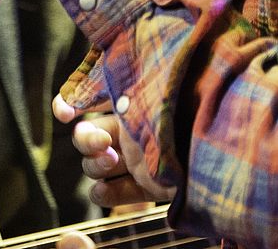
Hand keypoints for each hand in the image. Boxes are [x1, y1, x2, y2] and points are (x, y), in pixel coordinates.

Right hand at [54, 95, 175, 209]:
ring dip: (95, 165)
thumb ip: (103, 85)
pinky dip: (105, 193)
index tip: (65, 111)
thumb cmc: (175, 98)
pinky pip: (114, 192)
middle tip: (103, 143)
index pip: (89, 94)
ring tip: (113, 162)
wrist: (213, 130)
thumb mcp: (137, 83)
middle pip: (87, 135)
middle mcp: (130, 124)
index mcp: (127, 93)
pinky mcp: (150, 182)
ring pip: (96, 164)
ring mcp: (138, 155)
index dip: (70, 102)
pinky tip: (105, 189)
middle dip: (87, 139)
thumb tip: (66, 99)